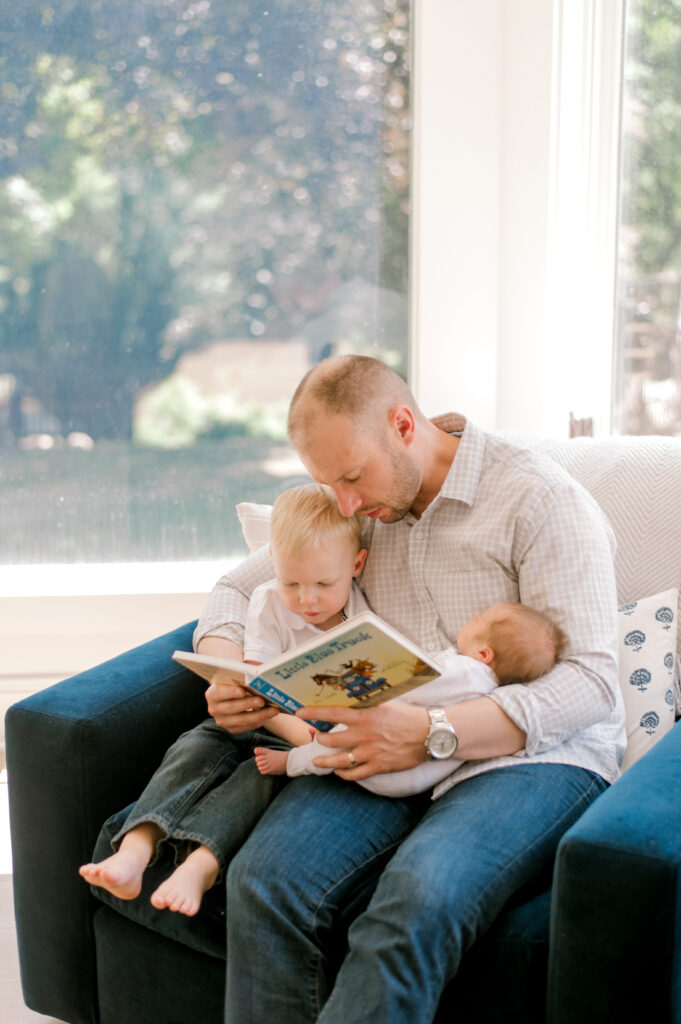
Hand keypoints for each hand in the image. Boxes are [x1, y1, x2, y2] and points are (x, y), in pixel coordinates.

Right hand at [198, 636, 278, 734]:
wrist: (233, 694)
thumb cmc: (236, 681)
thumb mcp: (236, 675)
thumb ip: (242, 673)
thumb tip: (257, 672)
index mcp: (212, 694)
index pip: (219, 692)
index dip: (230, 692)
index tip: (242, 690)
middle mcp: (214, 709)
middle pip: (231, 707)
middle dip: (248, 704)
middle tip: (262, 700)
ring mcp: (223, 721)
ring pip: (241, 720)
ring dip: (258, 715)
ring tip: (273, 710)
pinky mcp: (232, 729)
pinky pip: (246, 727)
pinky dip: (259, 722)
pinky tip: (269, 716)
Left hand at [297, 702, 429, 780]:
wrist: (429, 734)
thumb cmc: (408, 716)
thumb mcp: (385, 704)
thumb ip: (367, 705)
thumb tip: (352, 698)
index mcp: (365, 716)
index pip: (332, 714)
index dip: (313, 713)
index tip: (300, 712)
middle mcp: (364, 735)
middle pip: (330, 740)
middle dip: (318, 739)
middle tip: (314, 737)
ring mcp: (370, 753)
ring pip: (338, 760)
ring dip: (324, 761)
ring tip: (317, 760)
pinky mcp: (378, 766)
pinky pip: (354, 774)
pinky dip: (344, 774)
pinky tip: (339, 772)